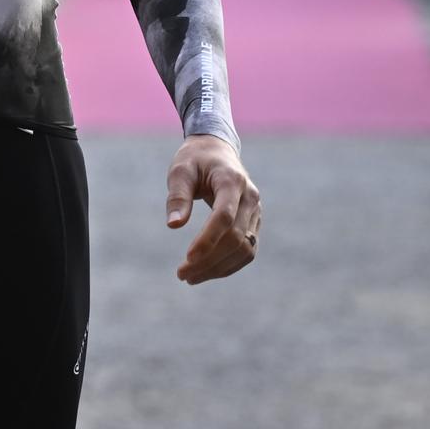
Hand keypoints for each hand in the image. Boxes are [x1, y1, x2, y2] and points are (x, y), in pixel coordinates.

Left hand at [165, 134, 262, 284]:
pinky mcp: (254, 223)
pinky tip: (206, 271)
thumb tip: (174, 225)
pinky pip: (247, 250)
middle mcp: (250, 197)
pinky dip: (228, 265)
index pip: (224, 217)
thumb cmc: (195, 160)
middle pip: (235, 238)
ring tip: (190, 277)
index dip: (207, 240)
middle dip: (208, 260)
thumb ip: (177, 195)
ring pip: (245, 249)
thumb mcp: (180, 170)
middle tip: (181, 274)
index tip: (187, 258)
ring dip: (219, 268)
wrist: (217, 151)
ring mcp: (256, 211)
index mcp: (232, 180)